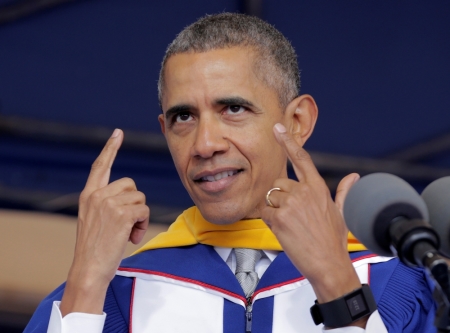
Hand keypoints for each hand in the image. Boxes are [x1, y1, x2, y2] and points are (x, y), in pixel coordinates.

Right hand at [60, 129, 149, 315]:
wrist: (88, 269)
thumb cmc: (95, 249)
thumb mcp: (93, 220)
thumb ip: (106, 204)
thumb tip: (131, 196)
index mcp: (88, 196)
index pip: (100, 166)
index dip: (110, 149)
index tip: (117, 133)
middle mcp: (96, 195)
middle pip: (130, 184)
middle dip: (135, 203)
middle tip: (128, 224)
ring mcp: (108, 203)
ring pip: (140, 197)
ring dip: (140, 216)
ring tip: (129, 232)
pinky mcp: (121, 214)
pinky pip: (144, 210)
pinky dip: (143, 224)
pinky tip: (132, 237)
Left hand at [262, 123, 365, 327]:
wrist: (329, 265)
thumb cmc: (333, 240)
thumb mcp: (341, 213)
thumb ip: (343, 191)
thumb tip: (353, 176)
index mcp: (318, 187)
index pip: (301, 158)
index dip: (288, 142)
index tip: (277, 128)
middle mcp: (304, 191)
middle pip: (279, 183)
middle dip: (281, 198)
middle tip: (295, 218)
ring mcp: (290, 204)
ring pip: (270, 198)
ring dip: (275, 210)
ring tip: (292, 226)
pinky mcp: (279, 218)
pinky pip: (265, 212)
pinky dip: (271, 222)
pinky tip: (285, 232)